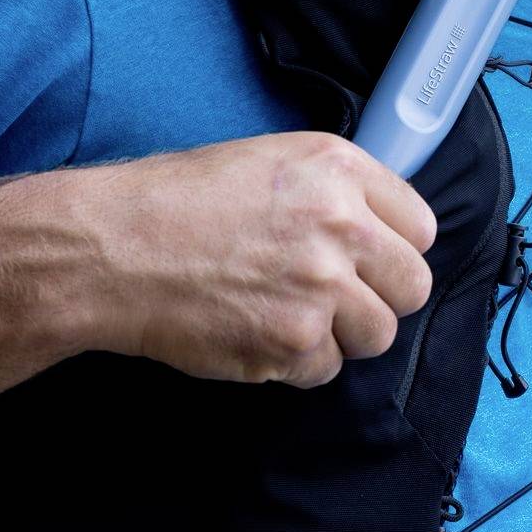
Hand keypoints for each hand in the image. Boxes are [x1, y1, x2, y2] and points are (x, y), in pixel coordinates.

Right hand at [76, 132, 436, 387]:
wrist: (110, 248)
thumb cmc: (176, 201)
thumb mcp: (268, 161)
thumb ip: (333, 192)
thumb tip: (376, 230)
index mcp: (339, 169)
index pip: (421, 227)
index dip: (395, 249)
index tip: (371, 260)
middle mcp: (342, 224)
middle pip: (413, 286)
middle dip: (380, 298)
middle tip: (338, 299)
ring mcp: (321, 286)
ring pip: (377, 335)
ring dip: (340, 335)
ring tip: (289, 315)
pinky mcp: (292, 340)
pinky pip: (326, 369)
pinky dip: (296, 363)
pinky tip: (255, 332)